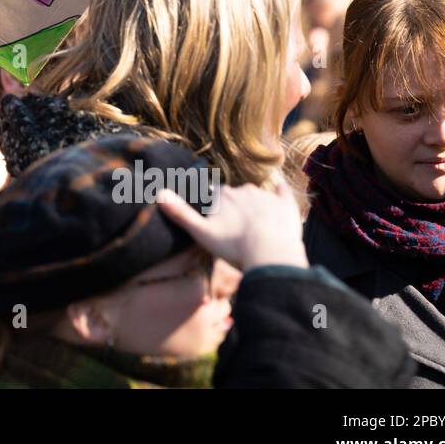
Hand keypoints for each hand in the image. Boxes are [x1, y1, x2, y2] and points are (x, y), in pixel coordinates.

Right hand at [156, 178, 307, 270]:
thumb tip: (158, 193)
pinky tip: (279, 192)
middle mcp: (243, 190)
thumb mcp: (201, 233)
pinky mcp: (286, 205)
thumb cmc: (233, 246)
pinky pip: (282, 191)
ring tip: (254, 225)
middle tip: (233, 227)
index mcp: (222, 196)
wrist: (271, 254)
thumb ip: (180, 213)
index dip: (213, 206)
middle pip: (235, 194)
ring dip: (254, 205)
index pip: (214, 194)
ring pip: (256, 195)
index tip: (214, 219)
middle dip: (233, 206)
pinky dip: (279, 191)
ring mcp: (266, 196)